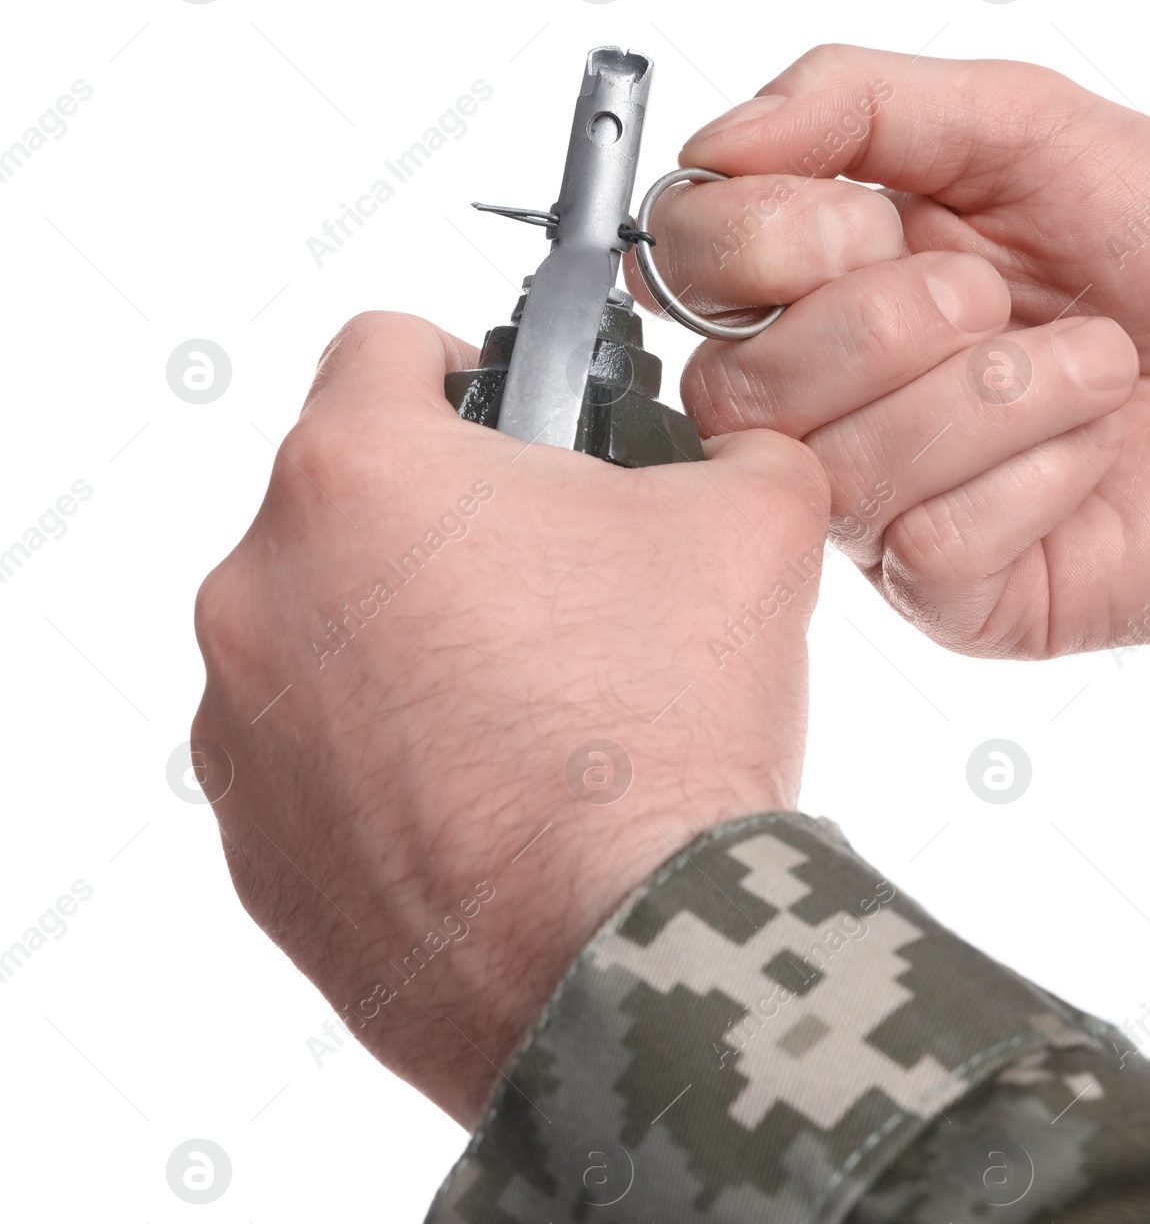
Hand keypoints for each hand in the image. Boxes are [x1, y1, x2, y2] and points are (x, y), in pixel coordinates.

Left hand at [190, 312, 827, 1124]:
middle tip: (556, 593)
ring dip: (408, 648)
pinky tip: (487, 802)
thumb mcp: (754, 528)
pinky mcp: (251, 844)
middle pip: (353, 507)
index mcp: (358, 474)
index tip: (514, 427)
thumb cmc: (663, 734)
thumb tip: (730, 459)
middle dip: (451, 530)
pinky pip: (313, 760)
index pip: (384, 347)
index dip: (469, 369)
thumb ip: (736, 451)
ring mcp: (239, 727)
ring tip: (529, 714)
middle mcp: (259, 588)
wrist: (627, 957)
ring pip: (325, 636)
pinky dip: (384, 761)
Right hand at [624, 45, 1149, 656]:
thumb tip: (717, 139)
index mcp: (829, 275)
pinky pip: (928, 546)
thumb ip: (863, 103)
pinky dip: (1035, 479)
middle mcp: (834, 398)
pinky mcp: (952, 594)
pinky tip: (1093, 456)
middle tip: (996, 296)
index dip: (762, 240)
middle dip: (886, 322)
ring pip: (839, 469)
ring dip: (993, 393)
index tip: (869, 220)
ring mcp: (883, 507)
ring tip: (1094, 368)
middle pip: (736, 386)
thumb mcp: (1030, 124)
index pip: (687, 263)